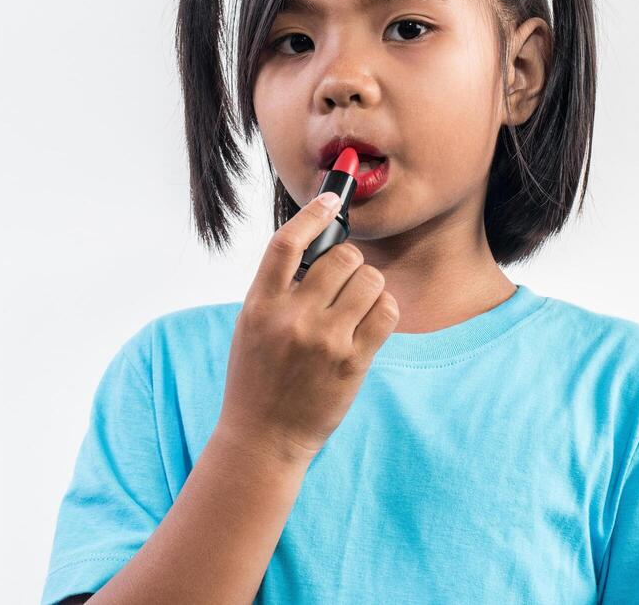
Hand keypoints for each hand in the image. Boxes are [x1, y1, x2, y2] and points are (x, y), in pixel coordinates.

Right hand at [215, 192, 398, 466]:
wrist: (263, 438)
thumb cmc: (257, 378)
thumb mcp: (252, 326)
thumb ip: (278, 288)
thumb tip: (318, 246)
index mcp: (260, 305)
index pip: (288, 242)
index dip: (314, 213)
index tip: (331, 200)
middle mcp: (292, 318)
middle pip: (341, 256)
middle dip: (349, 261)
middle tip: (345, 277)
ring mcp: (324, 341)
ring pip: (370, 279)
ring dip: (369, 285)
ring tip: (357, 302)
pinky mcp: (352, 363)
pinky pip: (386, 311)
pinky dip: (384, 308)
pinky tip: (371, 319)